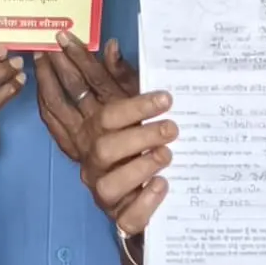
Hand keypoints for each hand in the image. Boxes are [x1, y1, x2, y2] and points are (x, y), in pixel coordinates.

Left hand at [30, 33, 138, 165]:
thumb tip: (111, 47)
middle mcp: (95, 123)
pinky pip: (51, 121)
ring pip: (56, 103)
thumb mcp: (148, 110)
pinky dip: (44, 102)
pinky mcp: (71, 149)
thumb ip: (127, 78)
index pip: (95, 77)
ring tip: (39, 57)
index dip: (79, 55)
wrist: (135, 196)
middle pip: (73, 87)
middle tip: (49, 42)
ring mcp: (79, 138)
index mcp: (117, 111)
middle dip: (61, 63)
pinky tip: (39, 88)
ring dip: (47, 79)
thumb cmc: (150, 152)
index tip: (66, 37)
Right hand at [81, 87, 177, 239]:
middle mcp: (93, 163)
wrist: (139, 199)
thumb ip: (122, 81)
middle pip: (103, 147)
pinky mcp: (120, 219)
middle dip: (137, 134)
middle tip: (172, 127)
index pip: (101, 115)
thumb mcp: (132, 113)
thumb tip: (113, 45)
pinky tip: (162, 186)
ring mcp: (104, 192)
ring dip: (139, 167)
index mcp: (93, 135)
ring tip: (166, 155)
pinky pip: (127, 217)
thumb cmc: (136, 147)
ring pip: (110, 184)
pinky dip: (145, 203)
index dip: (131, 105)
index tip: (166, 97)